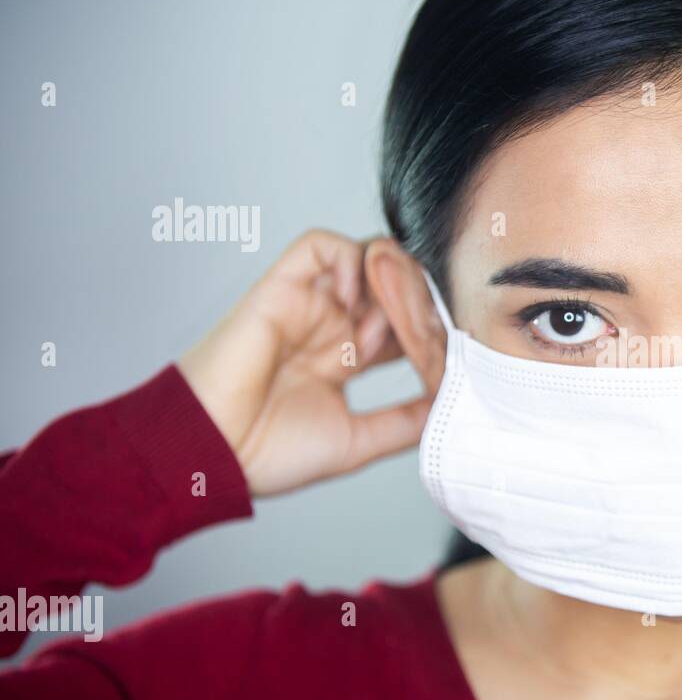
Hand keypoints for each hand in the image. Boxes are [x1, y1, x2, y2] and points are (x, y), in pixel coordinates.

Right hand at [178, 229, 442, 496]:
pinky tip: (359, 301)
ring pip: (366, 259)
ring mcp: (307, 305)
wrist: (211, 452)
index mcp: (345, 359)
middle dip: (421, 305)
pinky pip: (322, 246)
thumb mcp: (357, 441)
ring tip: (397, 319)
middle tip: (434, 333)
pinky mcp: (280, 287)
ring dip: (391, 280)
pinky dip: (350, 259)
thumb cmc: (267, 453)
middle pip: (393, 288)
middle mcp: (328, 326)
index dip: (432, 333)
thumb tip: (452, 409)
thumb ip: (404, 422)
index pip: (404, 326)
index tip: (451, 358)